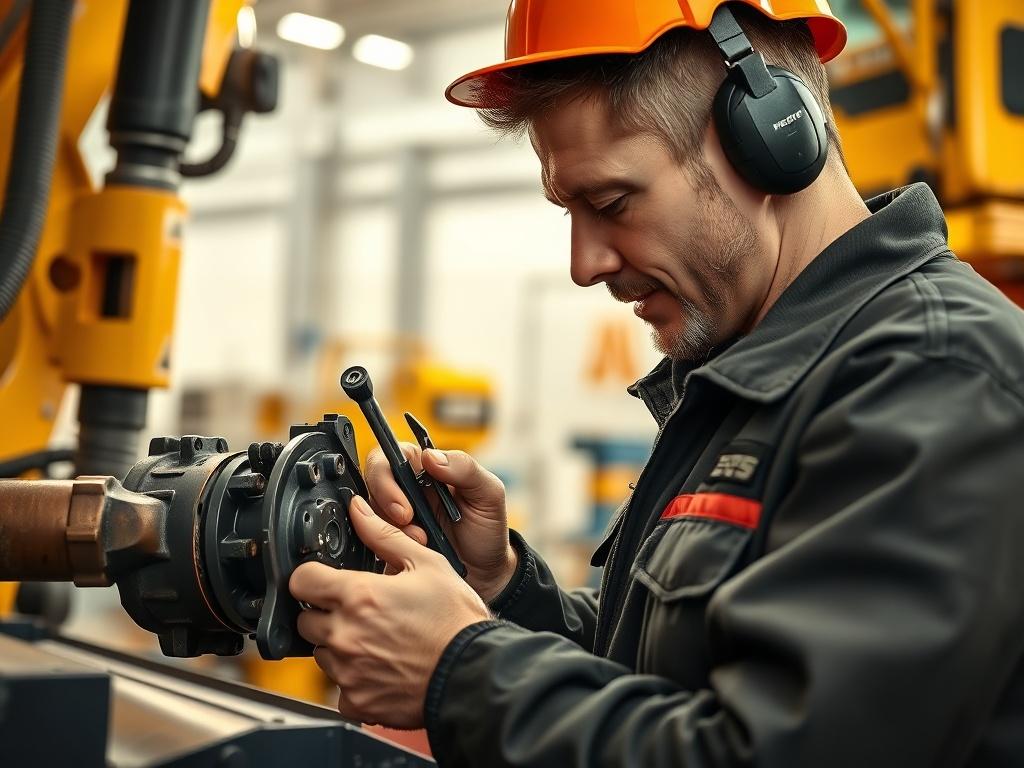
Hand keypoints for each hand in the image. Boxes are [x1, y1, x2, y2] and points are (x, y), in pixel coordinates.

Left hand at [290, 494, 490, 728]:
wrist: (474, 672)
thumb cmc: (455, 620)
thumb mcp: (427, 565)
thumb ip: (385, 536)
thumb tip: (360, 510)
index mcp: (359, 595)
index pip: (301, 581)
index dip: (312, 577)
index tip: (325, 580)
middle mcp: (346, 634)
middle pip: (306, 620)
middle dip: (326, 613)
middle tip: (360, 611)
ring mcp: (348, 672)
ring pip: (322, 654)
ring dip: (340, 646)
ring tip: (376, 640)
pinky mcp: (357, 702)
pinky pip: (340, 689)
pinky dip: (354, 680)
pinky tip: (381, 669)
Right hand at [364, 444, 516, 601]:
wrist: (486, 573)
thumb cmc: (486, 527)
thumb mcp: (488, 493)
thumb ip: (464, 468)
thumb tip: (430, 455)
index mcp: (423, 468)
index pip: (387, 456)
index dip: (386, 477)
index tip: (405, 505)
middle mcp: (403, 489)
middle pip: (369, 483)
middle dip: (384, 504)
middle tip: (408, 521)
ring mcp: (391, 518)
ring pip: (366, 514)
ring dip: (389, 529)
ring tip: (422, 541)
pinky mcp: (386, 544)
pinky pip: (369, 541)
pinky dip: (385, 548)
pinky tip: (410, 553)